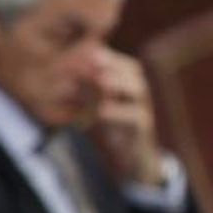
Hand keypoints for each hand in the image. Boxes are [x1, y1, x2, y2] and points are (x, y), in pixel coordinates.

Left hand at [87, 48, 165, 185]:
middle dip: (112, 63)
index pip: (121, 62)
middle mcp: (140, 95)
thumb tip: (68, 71)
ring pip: (137, 90)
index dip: (106, 55)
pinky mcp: (143, 131)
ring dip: (117, 82)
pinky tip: (101, 111)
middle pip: (133, 70)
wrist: (133, 160)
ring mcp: (144, 111)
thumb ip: (87, 91)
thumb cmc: (114, 130)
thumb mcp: (98, 106)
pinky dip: (118, 112)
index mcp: (130, 86)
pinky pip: (135, 118)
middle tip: (91, 60)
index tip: (85, 52)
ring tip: (99, 79)